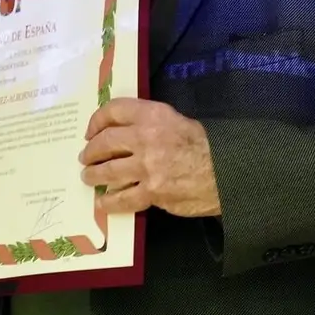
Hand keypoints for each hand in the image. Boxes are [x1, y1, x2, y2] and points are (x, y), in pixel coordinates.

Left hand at [80, 98, 220, 217]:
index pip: (114, 111)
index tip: (90, 131)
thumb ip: (149, 123)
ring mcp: (147, 167)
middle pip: (105, 142)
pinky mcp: (152, 192)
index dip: (97, 121)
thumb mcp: (177, 121)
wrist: (228, 172)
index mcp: (153, 115)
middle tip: (86, 157)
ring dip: (94, 175)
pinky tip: (102, 203)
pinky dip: (109, 202)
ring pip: (108, 171)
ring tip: (88, 177)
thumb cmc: (205, 145)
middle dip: (91, 151)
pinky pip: (123, 199)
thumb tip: (122, 133)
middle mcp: (145, 138)